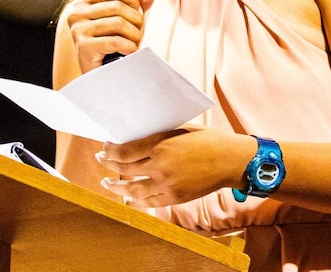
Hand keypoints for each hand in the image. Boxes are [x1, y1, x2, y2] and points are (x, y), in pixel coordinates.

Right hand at [65, 0, 157, 73]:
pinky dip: (129, 47)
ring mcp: (78, 30)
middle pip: (118, 7)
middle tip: (137, 34)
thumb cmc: (109, 48)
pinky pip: (116, 41)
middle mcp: (76, 15)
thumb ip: (136, 3)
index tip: (137, 12)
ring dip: (134, 36)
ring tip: (133, 44)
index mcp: (83, 4)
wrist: (96, 77)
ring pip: (119, 23)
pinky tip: (128, 52)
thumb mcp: (122, 21)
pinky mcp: (84, 47)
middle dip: (136, 21)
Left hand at [95, 126, 246, 206]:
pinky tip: (127, 197)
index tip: (105, 147)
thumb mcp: (179, 129)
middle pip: (125, 169)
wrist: (230, 160)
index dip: (110, 150)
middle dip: (109, 164)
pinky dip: (135, 200)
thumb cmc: (206, 139)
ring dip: (116, 186)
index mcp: (161, 145)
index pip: (124, 151)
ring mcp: (167, 184)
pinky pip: (149, 201)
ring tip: (106, 182)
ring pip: (133, 189)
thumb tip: (135, 137)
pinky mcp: (175, 197)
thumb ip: (157, 136)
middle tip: (101, 160)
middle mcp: (161, 166)